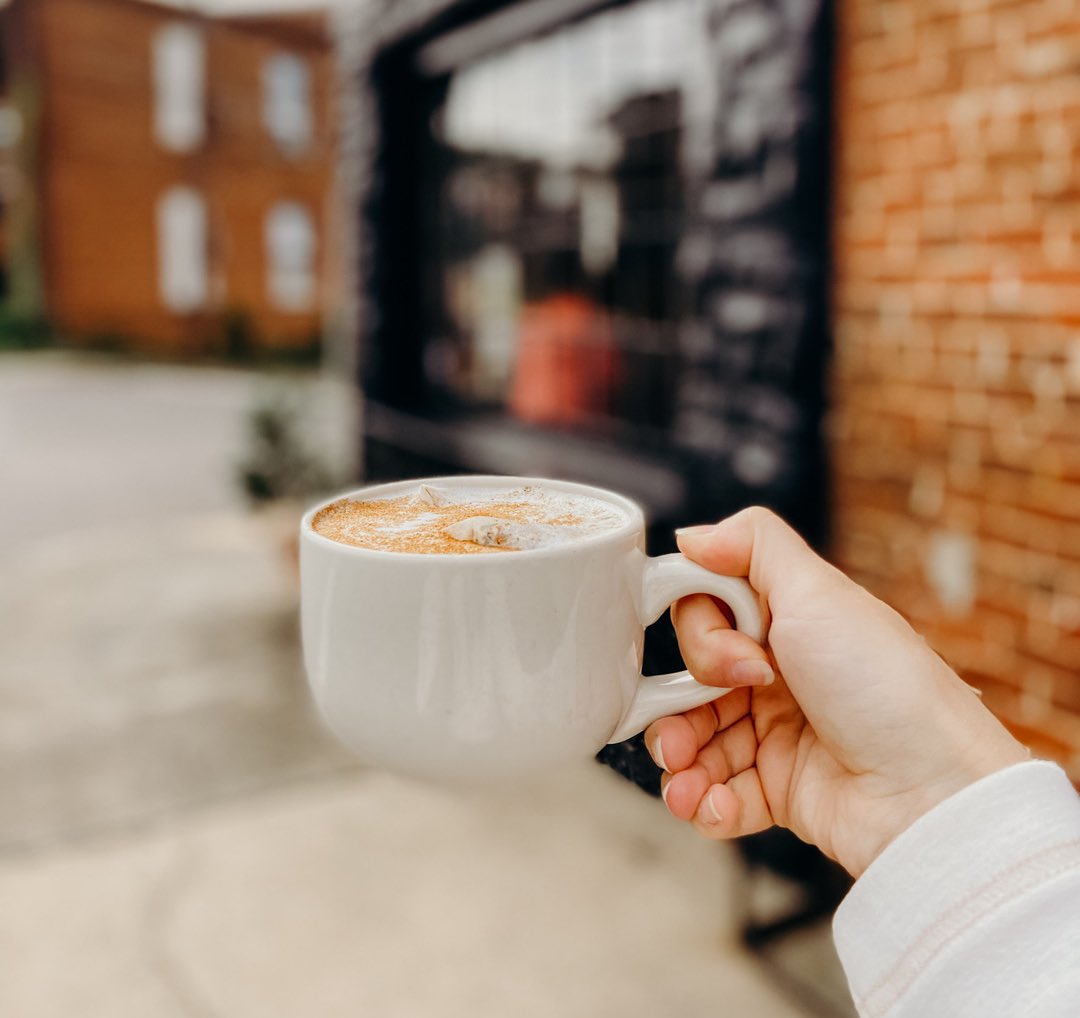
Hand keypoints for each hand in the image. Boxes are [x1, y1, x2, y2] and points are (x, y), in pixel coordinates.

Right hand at [647, 508, 1029, 877]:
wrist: (932, 793)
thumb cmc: (886, 689)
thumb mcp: (820, 592)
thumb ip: (752, 544)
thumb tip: (693, 535)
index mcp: (789, 623)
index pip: (705, 617)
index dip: (702, 637)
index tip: (736, 656)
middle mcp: (779, 676)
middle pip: (688, 682)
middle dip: (678, 705)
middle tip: (720, 712)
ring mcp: (777, 736)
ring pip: (694, 743)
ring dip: (681, 763)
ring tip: (688, 782)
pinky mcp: (780, 792)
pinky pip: (716, 795)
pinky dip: (705, 803)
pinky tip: (714, 804)